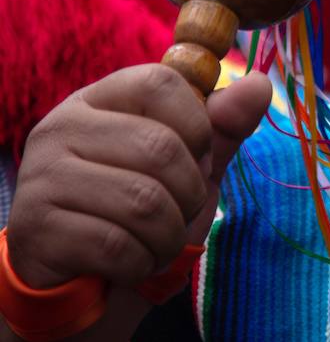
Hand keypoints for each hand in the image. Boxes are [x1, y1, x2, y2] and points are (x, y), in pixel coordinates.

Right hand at [6, 65, 270, 289]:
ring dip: (169, 235)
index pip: (160, 82)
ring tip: (159, 242)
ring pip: (141, 200)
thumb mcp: (191, 166)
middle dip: (191, 193)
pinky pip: (115, 244)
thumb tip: (260, 84)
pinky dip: (142, 263)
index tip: (199, 158)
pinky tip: (133, 264)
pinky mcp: (33, 227)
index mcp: (100, 99)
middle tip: (180, 212)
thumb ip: (223, 127)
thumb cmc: (142, 213)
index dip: (198, 125)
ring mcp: (41, 176)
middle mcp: (62, 126)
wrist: (87, 282)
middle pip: (159, 147)